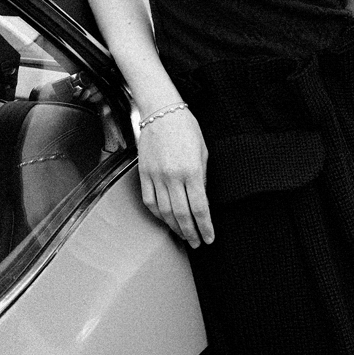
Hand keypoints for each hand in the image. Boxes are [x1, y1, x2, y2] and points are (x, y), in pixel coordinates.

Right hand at [138, 108, 213, 247]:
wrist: (161, 111)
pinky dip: (158, 214)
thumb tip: (201, 199)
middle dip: (191, 232)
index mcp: (191, 171)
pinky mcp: (144, 174)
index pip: (199, 208)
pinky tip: (166, 220)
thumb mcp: (203, 152)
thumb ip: (203, 178)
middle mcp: (172, 176)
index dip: (205, 226)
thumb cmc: (186, 128)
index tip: (209, 237)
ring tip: (183, 235)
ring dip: (175, 227)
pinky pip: (150, 201)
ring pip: (164, 211)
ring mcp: (156, 176)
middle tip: (196, 243)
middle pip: (182, 214)